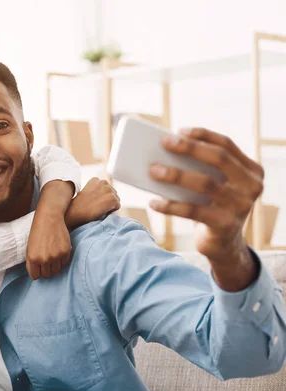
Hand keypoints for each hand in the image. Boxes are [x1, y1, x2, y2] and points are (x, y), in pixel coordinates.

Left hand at [27, 208, 71, 279]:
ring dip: (54, 266)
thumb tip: (36, 274)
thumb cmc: (37, 231)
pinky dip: (61, 260)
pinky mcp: (65, 252)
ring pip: (56, 271)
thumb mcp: (29, 247)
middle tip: (46, 262)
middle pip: (47, 275)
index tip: (38, 268)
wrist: (49, 217)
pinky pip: (64, 263)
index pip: (35, 276)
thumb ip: (32, 261)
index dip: (36, 272)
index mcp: (33, 258)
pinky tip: (58, 251)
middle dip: (45, 270)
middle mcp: (45, 259)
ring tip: (52, 257)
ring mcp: (56, 256)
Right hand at [65, 178, 120, 227]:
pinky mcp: (112, 198)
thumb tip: (103, 197)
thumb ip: (95, 190)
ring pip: (116, 200)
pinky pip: (117, 206)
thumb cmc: (78, 205)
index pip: (106, 189)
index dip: (101, 197)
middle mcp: (103, 182)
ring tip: (98, 208)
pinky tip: (101, 210)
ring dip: (110, 205)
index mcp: (96, 180)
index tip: (93, 201)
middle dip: (107, 200)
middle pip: (113, 193)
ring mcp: (108, 190)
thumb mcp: (85, 192)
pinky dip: (111, 210)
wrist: (75, 212)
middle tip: (96, 206)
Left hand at [149, 128, 262, 289]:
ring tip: (153, 170)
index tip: (179, 131)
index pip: (227, 145)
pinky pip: (193, 211)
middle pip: (218, 159)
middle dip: (189, 148)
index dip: (203, 135)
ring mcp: (241, 206)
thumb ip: (202, 169)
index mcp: (251, 170)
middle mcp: (251, 186)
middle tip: (164, 143)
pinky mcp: (225, 225)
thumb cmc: (212, 206)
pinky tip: (154, 202)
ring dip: (176, 175)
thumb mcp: (214, 185)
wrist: (223, 244)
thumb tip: (163, 153)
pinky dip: (170, 206)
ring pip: (205, 184)